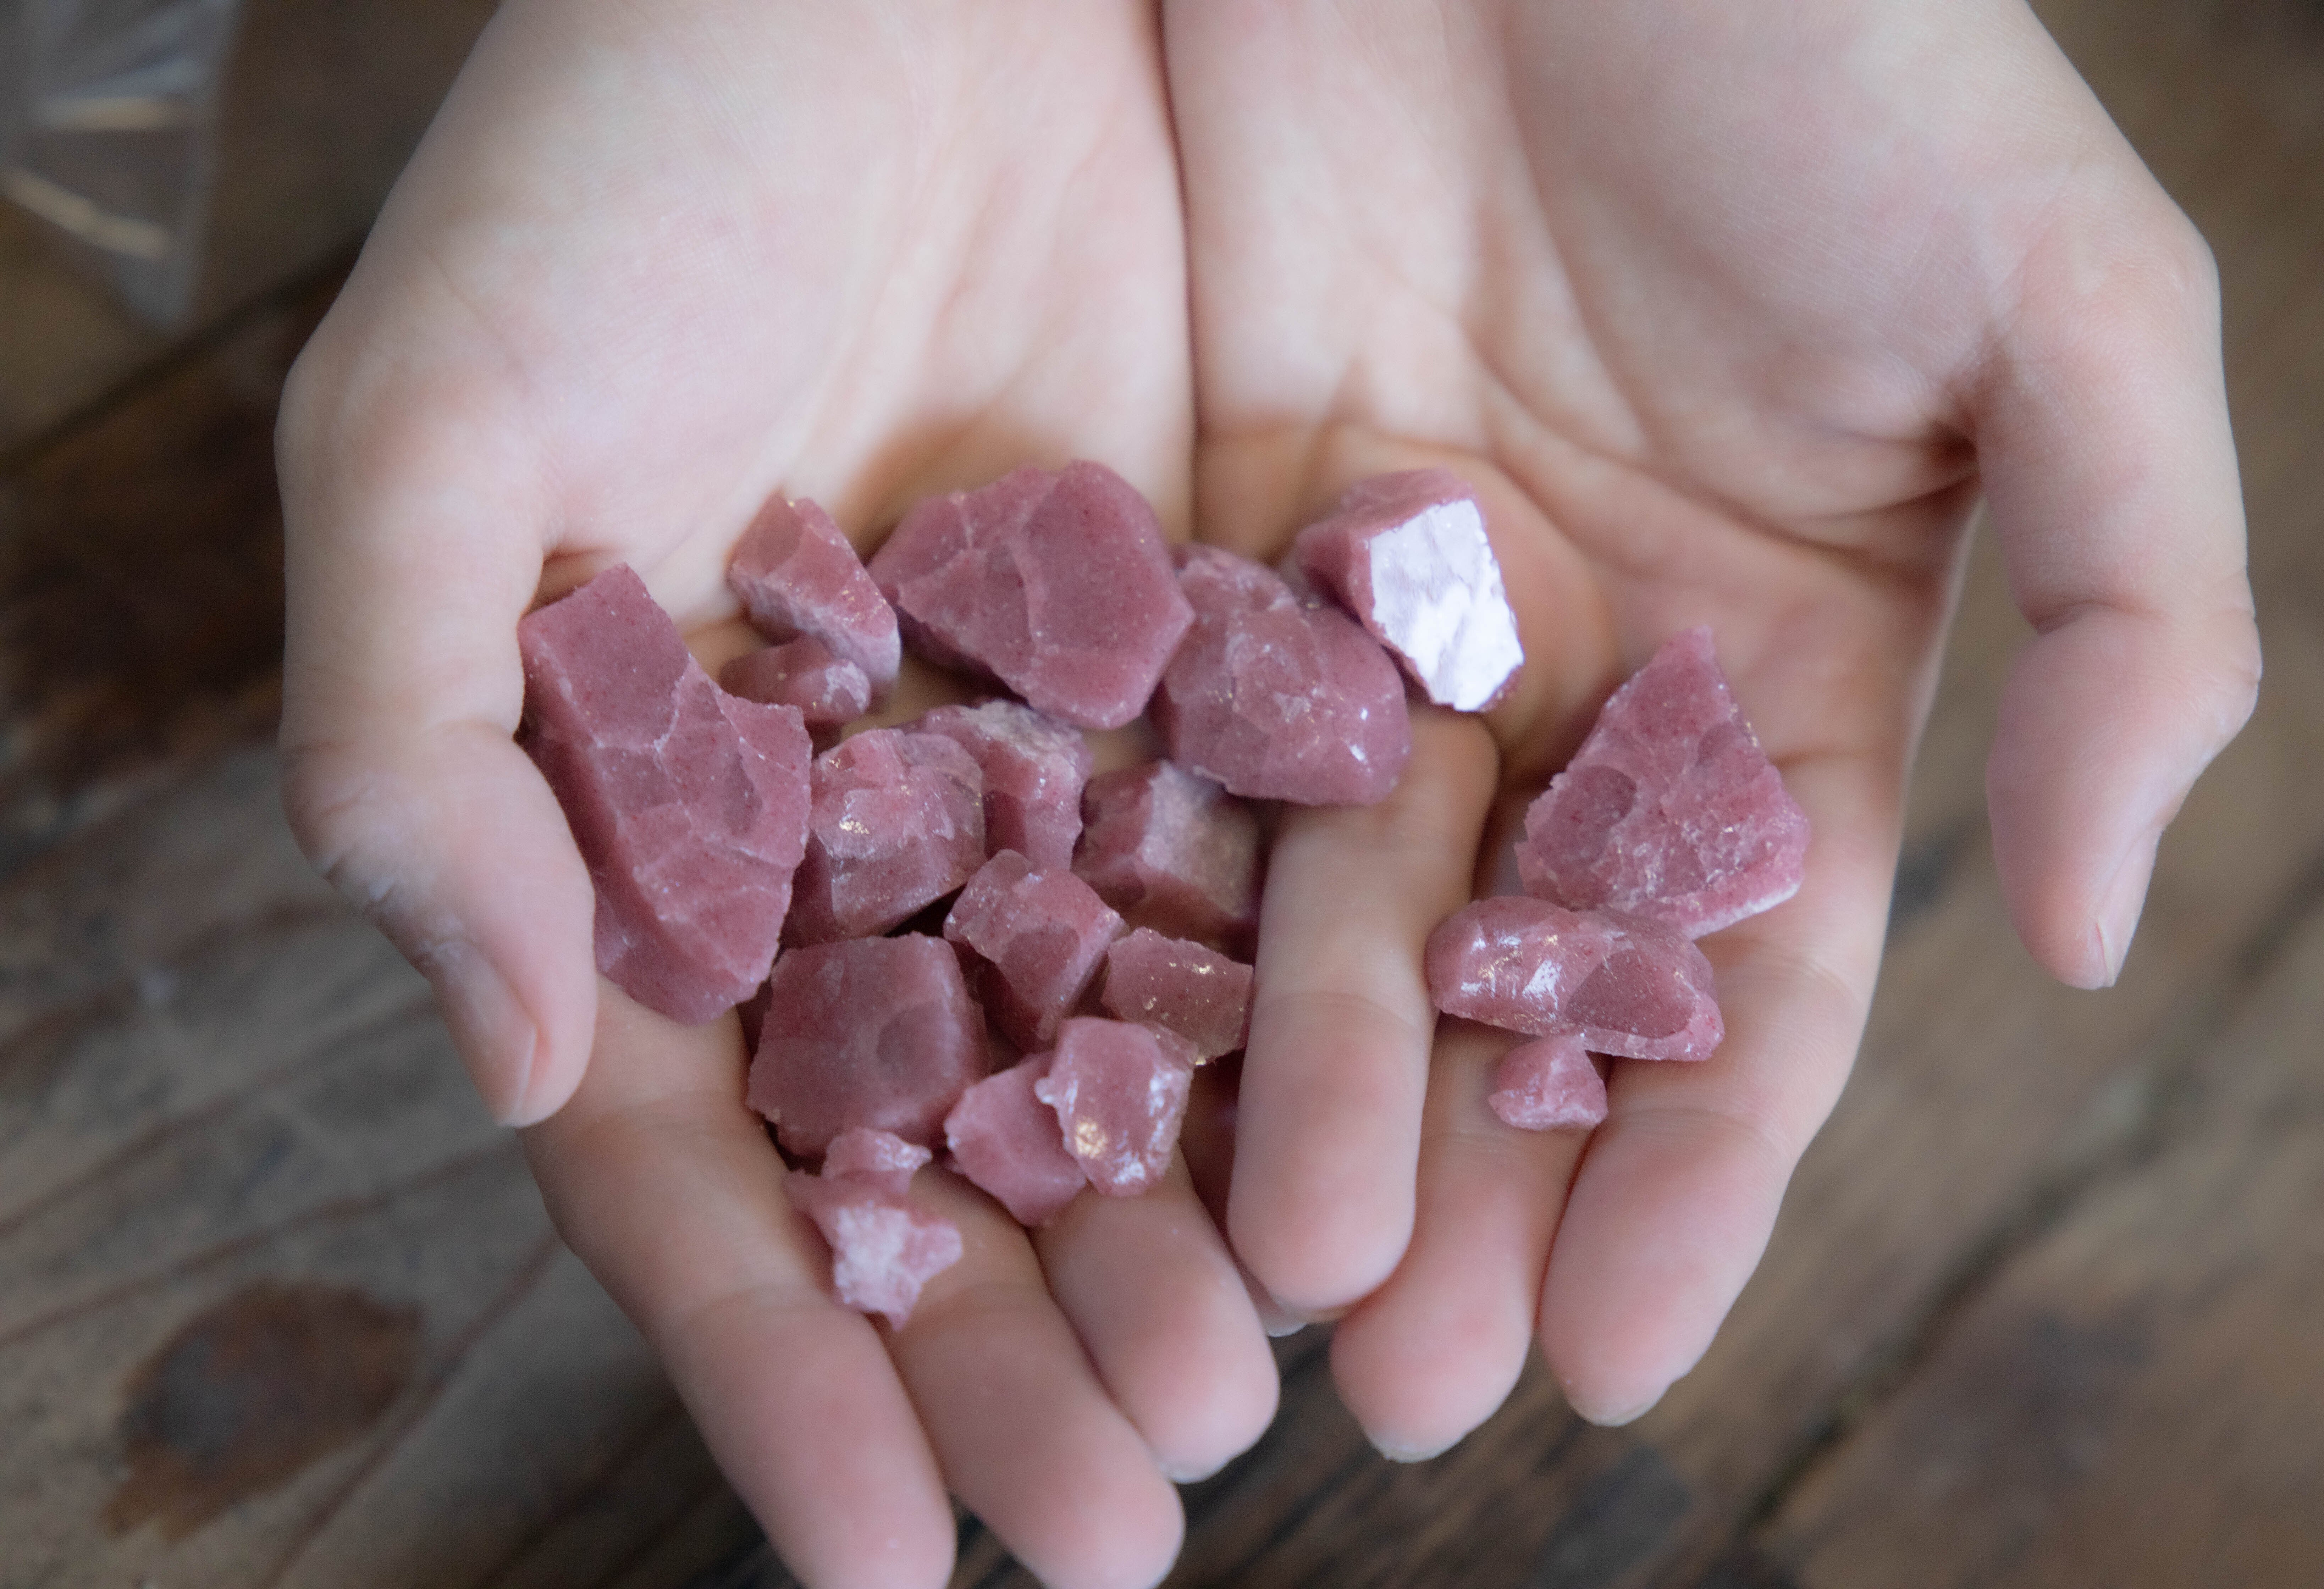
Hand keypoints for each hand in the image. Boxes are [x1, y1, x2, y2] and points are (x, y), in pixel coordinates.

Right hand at [277, 4, 1273, 1583]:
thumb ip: (424, 754)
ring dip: (1165, 1252)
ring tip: (1242, 1422)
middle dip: (1002, 1351)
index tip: (866, 1555)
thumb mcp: (437, 436)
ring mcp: (1039, 760)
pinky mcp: (1215, 659)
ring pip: (1107, 1063)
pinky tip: (1359, 1199)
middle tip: (1113, 1528)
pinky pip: (1265, 888)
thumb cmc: (620, 167)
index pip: (708, 1154)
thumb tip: (512, 1060)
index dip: (772, 1362)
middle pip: (927, 1152)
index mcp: (654, 831)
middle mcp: (855, 834)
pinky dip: (1304, 1050)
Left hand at [1164, 0, 2257, 1449]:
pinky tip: (1130, 1090)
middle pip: (1530, 990)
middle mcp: (1583, 673)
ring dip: (1317, 1111)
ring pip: (1345, 916)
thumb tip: (2097, 934)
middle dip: (1482, 1193)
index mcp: (1788, 661)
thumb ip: (2140, 616)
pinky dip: (1165, 920)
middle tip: (1408, 1400)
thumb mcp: (2076, 307)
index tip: (1625, 1364)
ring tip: (1273, 1313)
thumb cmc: (1838, 41)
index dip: (1700, 1180)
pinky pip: (1187, 760)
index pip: (1752, 985)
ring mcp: (1389, 616)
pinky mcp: (1214, 536)